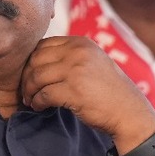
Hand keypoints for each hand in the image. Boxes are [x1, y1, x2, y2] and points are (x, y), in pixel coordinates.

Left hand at [19, 36, 154, 150]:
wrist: (128, 112)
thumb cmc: (108, 90)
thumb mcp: (93, 62)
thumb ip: (71, 56)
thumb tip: (37, 59)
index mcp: (80, 43)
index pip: (43, 45)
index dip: (32, 60)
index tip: (30, 74)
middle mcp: (77, 52)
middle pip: (36, 59)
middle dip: (26, 76)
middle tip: (26, 90)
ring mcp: (75, 71)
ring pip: (36, 77)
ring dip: (29, 91)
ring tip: (30, 100)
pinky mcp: (73, 91)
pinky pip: (43, 94)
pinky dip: (37, 102)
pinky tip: (38, 107)